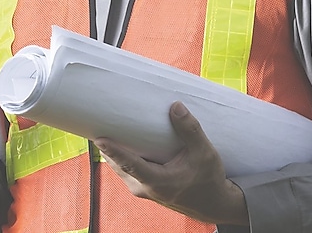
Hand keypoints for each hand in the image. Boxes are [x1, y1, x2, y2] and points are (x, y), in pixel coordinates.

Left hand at [94, 102, 248, 225]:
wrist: (213, 204)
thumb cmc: (209, 179)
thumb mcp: (204, 153)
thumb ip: (190, 129)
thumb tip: (175, 106)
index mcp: (157, 181)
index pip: (129, 165)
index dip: (113, 151)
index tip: (98, 138)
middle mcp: (145, 188)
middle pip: (118, 165)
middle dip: (106, 147)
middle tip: (97, 121)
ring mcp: (142, 190)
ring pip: (119, 169)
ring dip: (112, 152)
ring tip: (105, 127)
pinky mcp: (144, 188)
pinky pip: (125, 171)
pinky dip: (120, 158)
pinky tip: (121, 143)